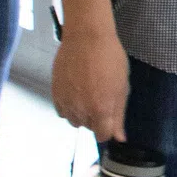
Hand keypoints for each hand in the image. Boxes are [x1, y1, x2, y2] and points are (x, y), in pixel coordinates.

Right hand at [54, 29, 130, 143]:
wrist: (86, 38)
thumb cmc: (110, 59)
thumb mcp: (122, 87)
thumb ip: (118, 115)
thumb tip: (119, 138)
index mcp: (101, 110)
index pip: (103, 135)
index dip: (108, 129)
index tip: (110, 120)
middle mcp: (81, 111)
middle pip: (89, 127)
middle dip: (96, 118)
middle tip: (101, 97)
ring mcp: (66, 103)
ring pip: (74, 121)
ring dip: (82, 113)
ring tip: (88, 93)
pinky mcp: (54, 94)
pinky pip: (62, 111)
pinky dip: (69, 107)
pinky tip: (76, 92)